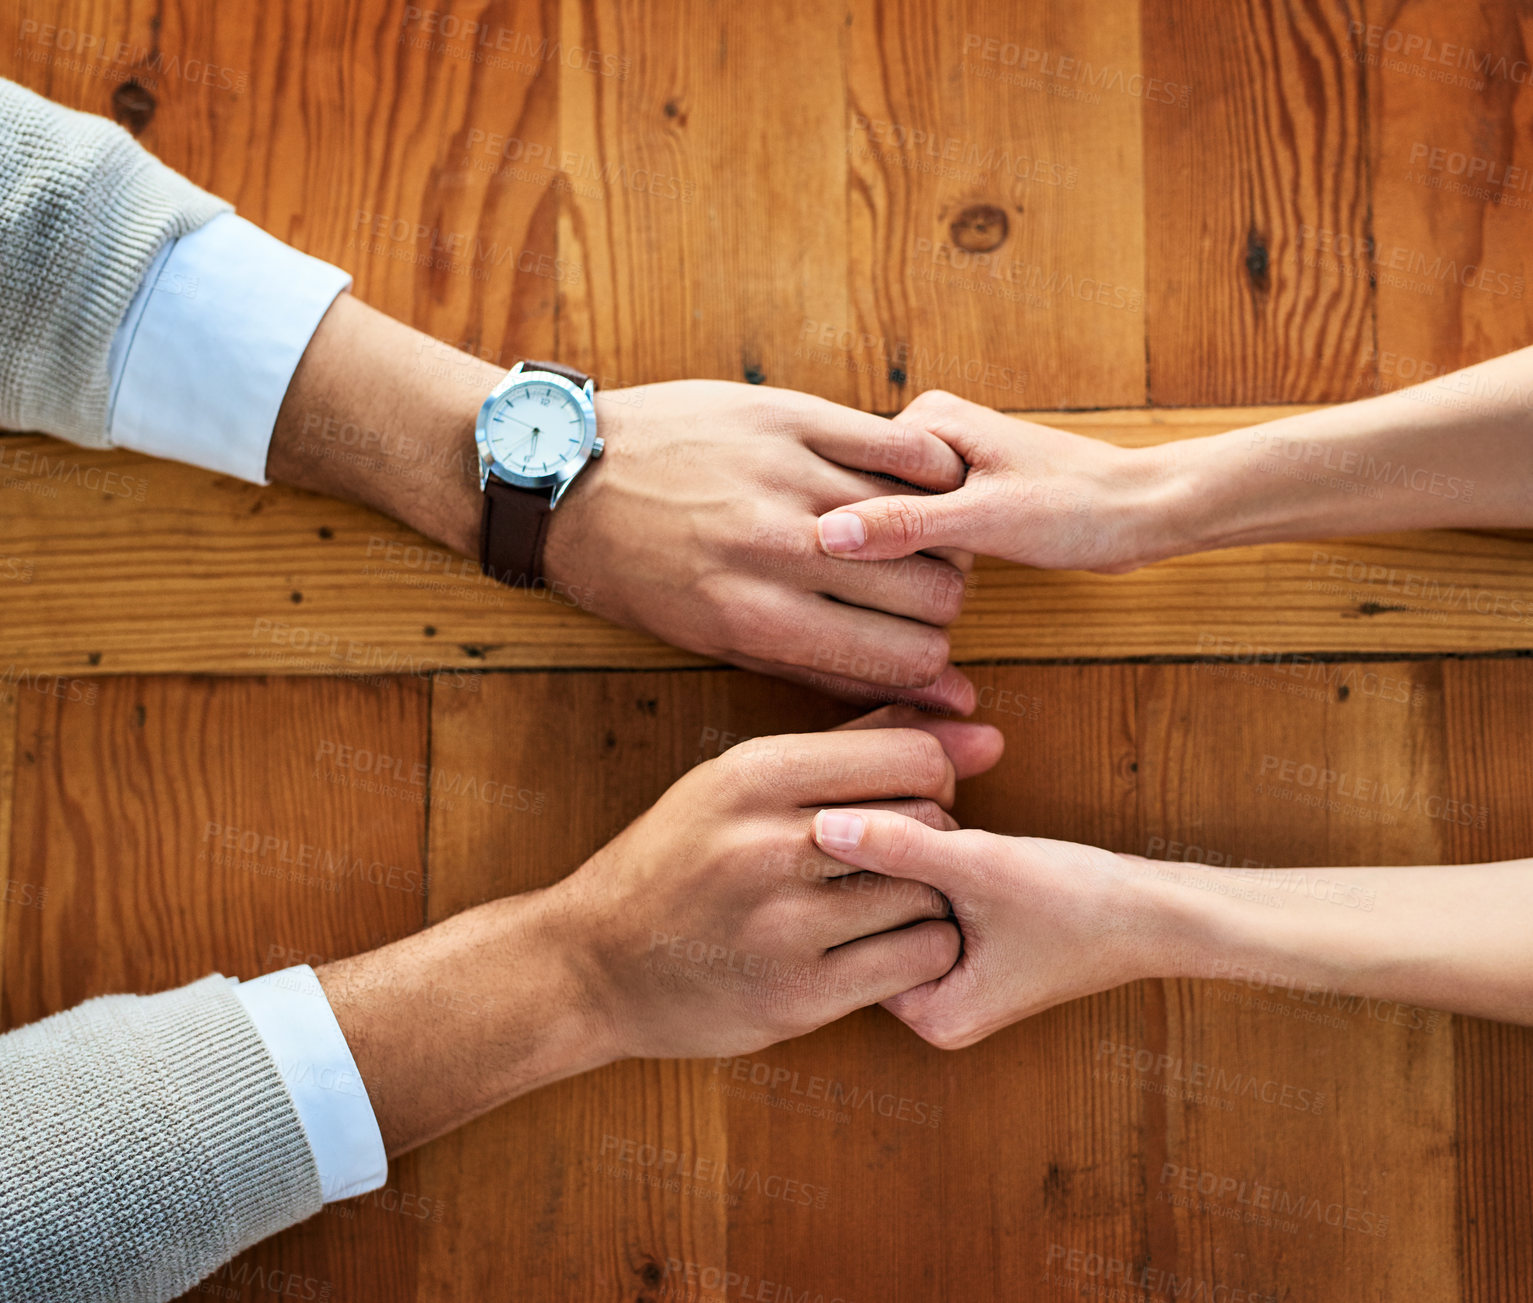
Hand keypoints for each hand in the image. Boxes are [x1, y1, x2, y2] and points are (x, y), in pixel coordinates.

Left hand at [543, 380, 978, 710]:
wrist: (566, 474)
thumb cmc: (638, 574)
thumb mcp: (718, 642)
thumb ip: (832, 671)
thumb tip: (943, 702)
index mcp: (756, 618)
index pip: (906, 658)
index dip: (930, 664)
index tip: (918, 651)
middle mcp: (777, 548)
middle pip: (932, 594)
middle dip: (940, 606)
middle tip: (917, 596)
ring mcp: (786, 475)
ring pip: (926, 521)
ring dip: (937, 537)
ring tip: (910, 540)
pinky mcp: (790, 415)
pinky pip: (903, 444)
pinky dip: (928, 469)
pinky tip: (915, 483)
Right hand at [545, 706, 1003, 1059]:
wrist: (592, 963)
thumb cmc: (675, 861)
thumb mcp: (739, 781)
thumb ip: (853, 746)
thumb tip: (975, 722)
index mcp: (755, 775)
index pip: (913, 758)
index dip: (935, 779)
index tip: (913, 801)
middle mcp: (768, 843)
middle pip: (928, 823)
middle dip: (933, 837)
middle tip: (902, 856)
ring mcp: (783, 924)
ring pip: (928, 894)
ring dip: (927, 899)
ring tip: (889, 902)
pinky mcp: (798, 996)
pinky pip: (917, 962)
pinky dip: (920, 952)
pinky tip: (884, 947)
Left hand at [809, 814, 1183, 1047]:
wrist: (1157, 909)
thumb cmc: (1078, 900)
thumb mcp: (979, 866)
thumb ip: (898, 847)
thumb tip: (821, 826)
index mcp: (931, 1017)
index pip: (855, 938)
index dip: (867, 875)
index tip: (896, 840)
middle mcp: (936, 1011)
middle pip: (874, 926)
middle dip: (894, 872)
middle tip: (935, 839)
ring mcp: (955, 982)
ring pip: (901, 908)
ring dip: (917, 865)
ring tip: (958, 843)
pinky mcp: (973, 951)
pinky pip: (929, 904)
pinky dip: (938, 870)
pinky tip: (965, 846)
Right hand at [813, 389, 1183, 574]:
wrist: (1144, 514)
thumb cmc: (1078, 508)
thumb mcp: (983, 520)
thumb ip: (904, 525)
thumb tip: (829, 536)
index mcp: (928, 417)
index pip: (848, 474)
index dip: (851, 524)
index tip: (854, 562)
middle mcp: (932, 432)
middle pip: (868, 497)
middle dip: (878, 540)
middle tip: (898, 575)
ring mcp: (949, 465)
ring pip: (895, 519)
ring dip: (902, 553)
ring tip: (917, 579)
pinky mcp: (968, 495)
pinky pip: (923, 529)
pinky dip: (925, 557)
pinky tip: (934, 580)